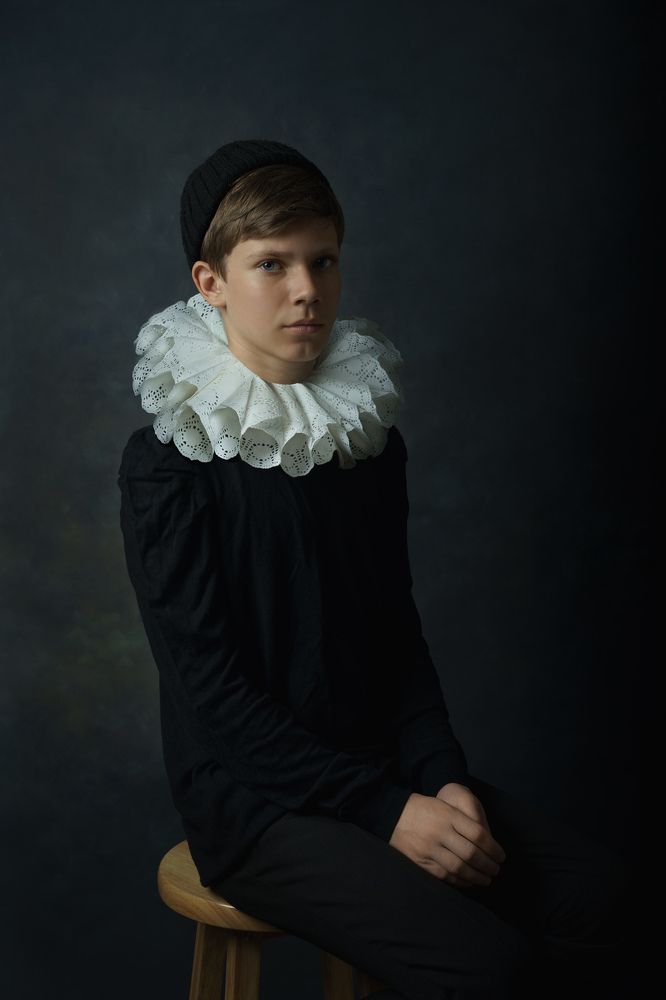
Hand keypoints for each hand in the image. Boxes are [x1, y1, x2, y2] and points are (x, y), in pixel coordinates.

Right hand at [388, 792, 505, 888]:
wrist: (393, 815)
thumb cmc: (424, 810)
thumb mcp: (445, 806)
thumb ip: (464, 821)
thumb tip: (489, 844)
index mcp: (448, 815)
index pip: (478, 834)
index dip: (493, 848)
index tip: (501, 856)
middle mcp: (439, 831)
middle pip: (471, 853)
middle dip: (488, 865)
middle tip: (496, 870)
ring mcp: (429, 848)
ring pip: (459, 867)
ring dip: (476, 877)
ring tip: (486, 879)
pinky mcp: (420, 861)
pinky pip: (445, 875)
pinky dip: (460, 881)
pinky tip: (468, 882)